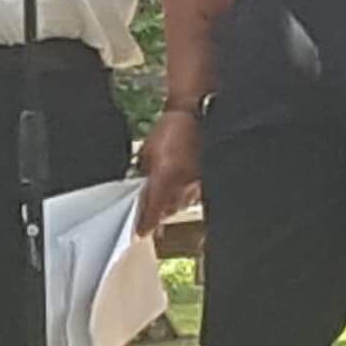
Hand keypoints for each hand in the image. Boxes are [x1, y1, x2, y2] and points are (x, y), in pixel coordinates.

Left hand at [135, 109, 203, 234]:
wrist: (197, 113)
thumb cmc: (171, 127)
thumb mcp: (148, 150)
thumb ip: (143, 172)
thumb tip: (139, 187)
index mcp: (165, 179)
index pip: (152, 211)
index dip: (145, 224)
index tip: (139, 232)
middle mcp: (182, 185)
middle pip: (166, 211)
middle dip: (157, 214)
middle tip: (148, 218)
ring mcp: (197, 183)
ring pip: (180, 204)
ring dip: (171, 206)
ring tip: (163, 203)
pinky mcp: (206, 178)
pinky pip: (193, 194)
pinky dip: (185, 196)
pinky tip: (180, 192)